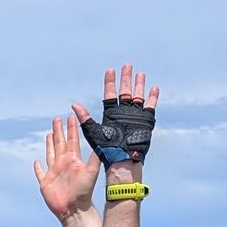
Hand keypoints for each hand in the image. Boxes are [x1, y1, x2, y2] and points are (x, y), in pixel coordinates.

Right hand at [34, 112, 101, 219]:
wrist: (75, 209)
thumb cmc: (85, 192)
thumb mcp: (91, 170)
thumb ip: (95, 155)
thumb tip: (102, 140)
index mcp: (73, 160)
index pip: (73, 140)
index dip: (72, 128)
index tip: (72, 115)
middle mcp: (64, 164)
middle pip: (60, 143)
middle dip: (59, 131)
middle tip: (57, 118)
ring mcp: (54, 173)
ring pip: (51, 154)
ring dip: (49, 144)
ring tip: (49, 133)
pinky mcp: (46, 183)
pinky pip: (40, 173)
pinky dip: (37, 167)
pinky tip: (36, 161)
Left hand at [74, 63, 158, 179]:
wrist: (121, 160)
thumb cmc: (106, 149)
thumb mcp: (93, 132)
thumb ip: (85, 118)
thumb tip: (74, 105)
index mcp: (110, 113)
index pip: (110, 94)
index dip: (110, 82)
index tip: (110, 70)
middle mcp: (122, 113)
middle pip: (124, 92)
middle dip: (126, 79)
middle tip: (127, 66)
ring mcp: (134, 116)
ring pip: (137, 97)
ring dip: (139, 85)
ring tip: (140, 74)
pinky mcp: (145, 121)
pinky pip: (149, 107)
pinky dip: (152, 98)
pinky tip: (153, 88)